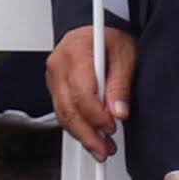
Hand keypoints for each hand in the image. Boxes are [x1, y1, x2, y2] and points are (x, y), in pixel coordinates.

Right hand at [45, 21, 133, 159]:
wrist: (97, 30)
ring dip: (81, 135)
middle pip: (68, 108)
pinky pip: (62, 112)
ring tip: (100, 149)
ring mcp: (53, 77)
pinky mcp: (55, 87)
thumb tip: (118, 112)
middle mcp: (58, 65)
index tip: (112, 127)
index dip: (97, 116)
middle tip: (105, 149)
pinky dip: (76, 127)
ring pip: (62, 114)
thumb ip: (121, 84)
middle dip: (87, 134)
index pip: (82, 93)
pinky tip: (90, 137)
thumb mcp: (125, 54)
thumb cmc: (111, 39)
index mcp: (76, 52)